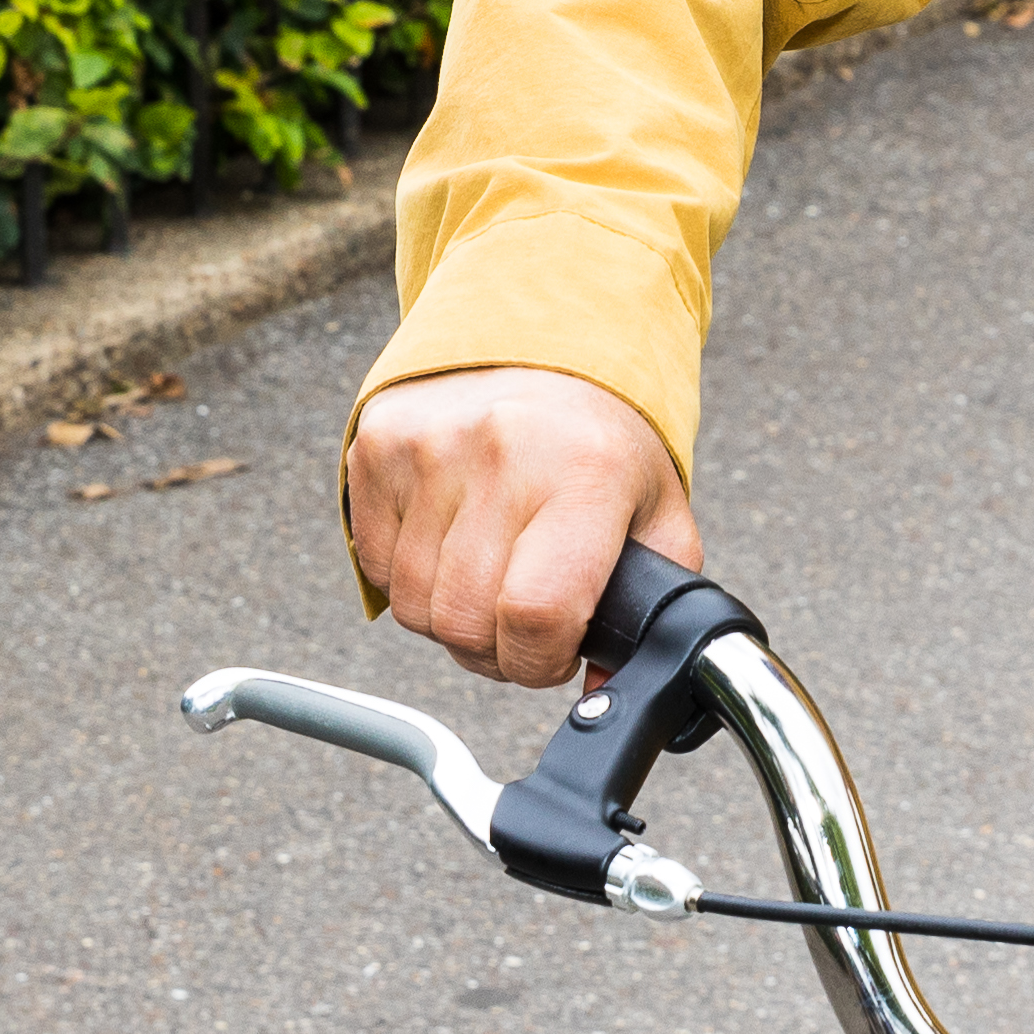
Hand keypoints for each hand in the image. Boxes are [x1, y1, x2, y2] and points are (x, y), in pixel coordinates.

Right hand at [340, 365, 703, 693]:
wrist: (544, 338)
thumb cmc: (603, 443)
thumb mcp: (658, 519)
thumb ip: (647, 612)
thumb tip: (603, 695)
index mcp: (584, 474)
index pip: (534, 616)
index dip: (540, 661)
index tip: (555, 650)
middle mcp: (500, 452)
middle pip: (463, 624)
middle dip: (495, 649)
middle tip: (523, 619)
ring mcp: (428, 445)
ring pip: (413, 607)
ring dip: (451, 616)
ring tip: (489, 576)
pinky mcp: (377, 445)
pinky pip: (375, 565)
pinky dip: (410, 576)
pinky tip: (451, 540)